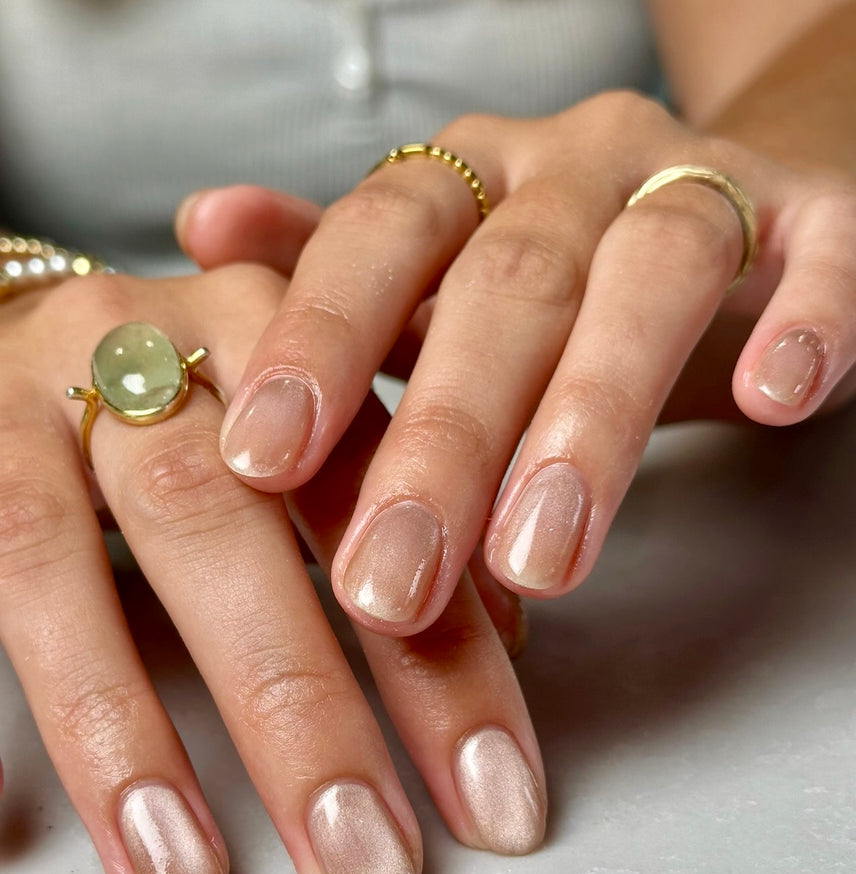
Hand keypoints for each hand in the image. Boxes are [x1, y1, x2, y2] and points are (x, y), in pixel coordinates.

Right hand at [0, 265, 544, 873]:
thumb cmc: (173, 400)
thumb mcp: (293, 418)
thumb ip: (392, 506)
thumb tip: (506, 633)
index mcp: (259, 331)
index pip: (367, 492)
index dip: (440, 651)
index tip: (493, 800)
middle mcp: (120, 349)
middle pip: (209, 520)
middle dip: (294, 707)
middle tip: (365, 865)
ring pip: (41, 554)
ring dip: (113, 727)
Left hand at [179, 91, 855, 634]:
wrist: (729, 204)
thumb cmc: (553, 274)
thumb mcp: (431, 273)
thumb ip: (325, 271)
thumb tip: (201, 227)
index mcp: (466, 183)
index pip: (375, 242)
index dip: (316, 343)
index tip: (258, 464)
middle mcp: (571, 168)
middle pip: (503, 288)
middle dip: (444, 443)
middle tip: (390, 584)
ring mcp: (698, 185)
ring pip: (647, 278)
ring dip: (591, 420)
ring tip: (540, 560)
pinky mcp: (821, 219)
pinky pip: (824, 257)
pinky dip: (803, 320)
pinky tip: (773, 398)